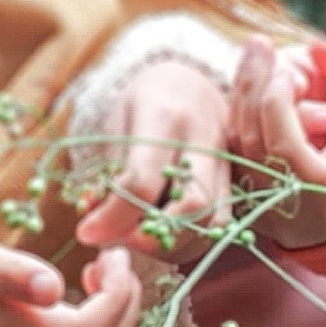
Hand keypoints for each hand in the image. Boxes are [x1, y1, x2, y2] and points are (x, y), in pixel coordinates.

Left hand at [75, 57, 233, 256]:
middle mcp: (205, 138)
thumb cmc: (144, 104)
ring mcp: (229, 160)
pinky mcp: (239, 179)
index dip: (113, 217)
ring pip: (213, 221)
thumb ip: (109, 176)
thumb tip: (93, 228)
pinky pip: (222, 223)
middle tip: (121, 242)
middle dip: (154, 236)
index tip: (86, 234)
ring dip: (175, 244)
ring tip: (140, 240)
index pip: (143, 181)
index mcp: (166, 116)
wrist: (189, 82)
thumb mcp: (116, 126)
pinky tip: (165, 236)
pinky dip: (192, 240)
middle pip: (191, 205)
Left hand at [229, 38, 325, 248]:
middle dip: (255, 82)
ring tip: (254, 50)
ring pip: (235, 132)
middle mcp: (270, 188)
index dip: (281, 101)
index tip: (290, 70)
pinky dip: (236, 104)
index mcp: (304, 187)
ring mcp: (249, 184)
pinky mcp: (238, 178)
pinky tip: (245, 76)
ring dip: (241, 88)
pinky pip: (230, 137)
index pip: (281, 139)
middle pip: (250, 130)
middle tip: (261, 43)